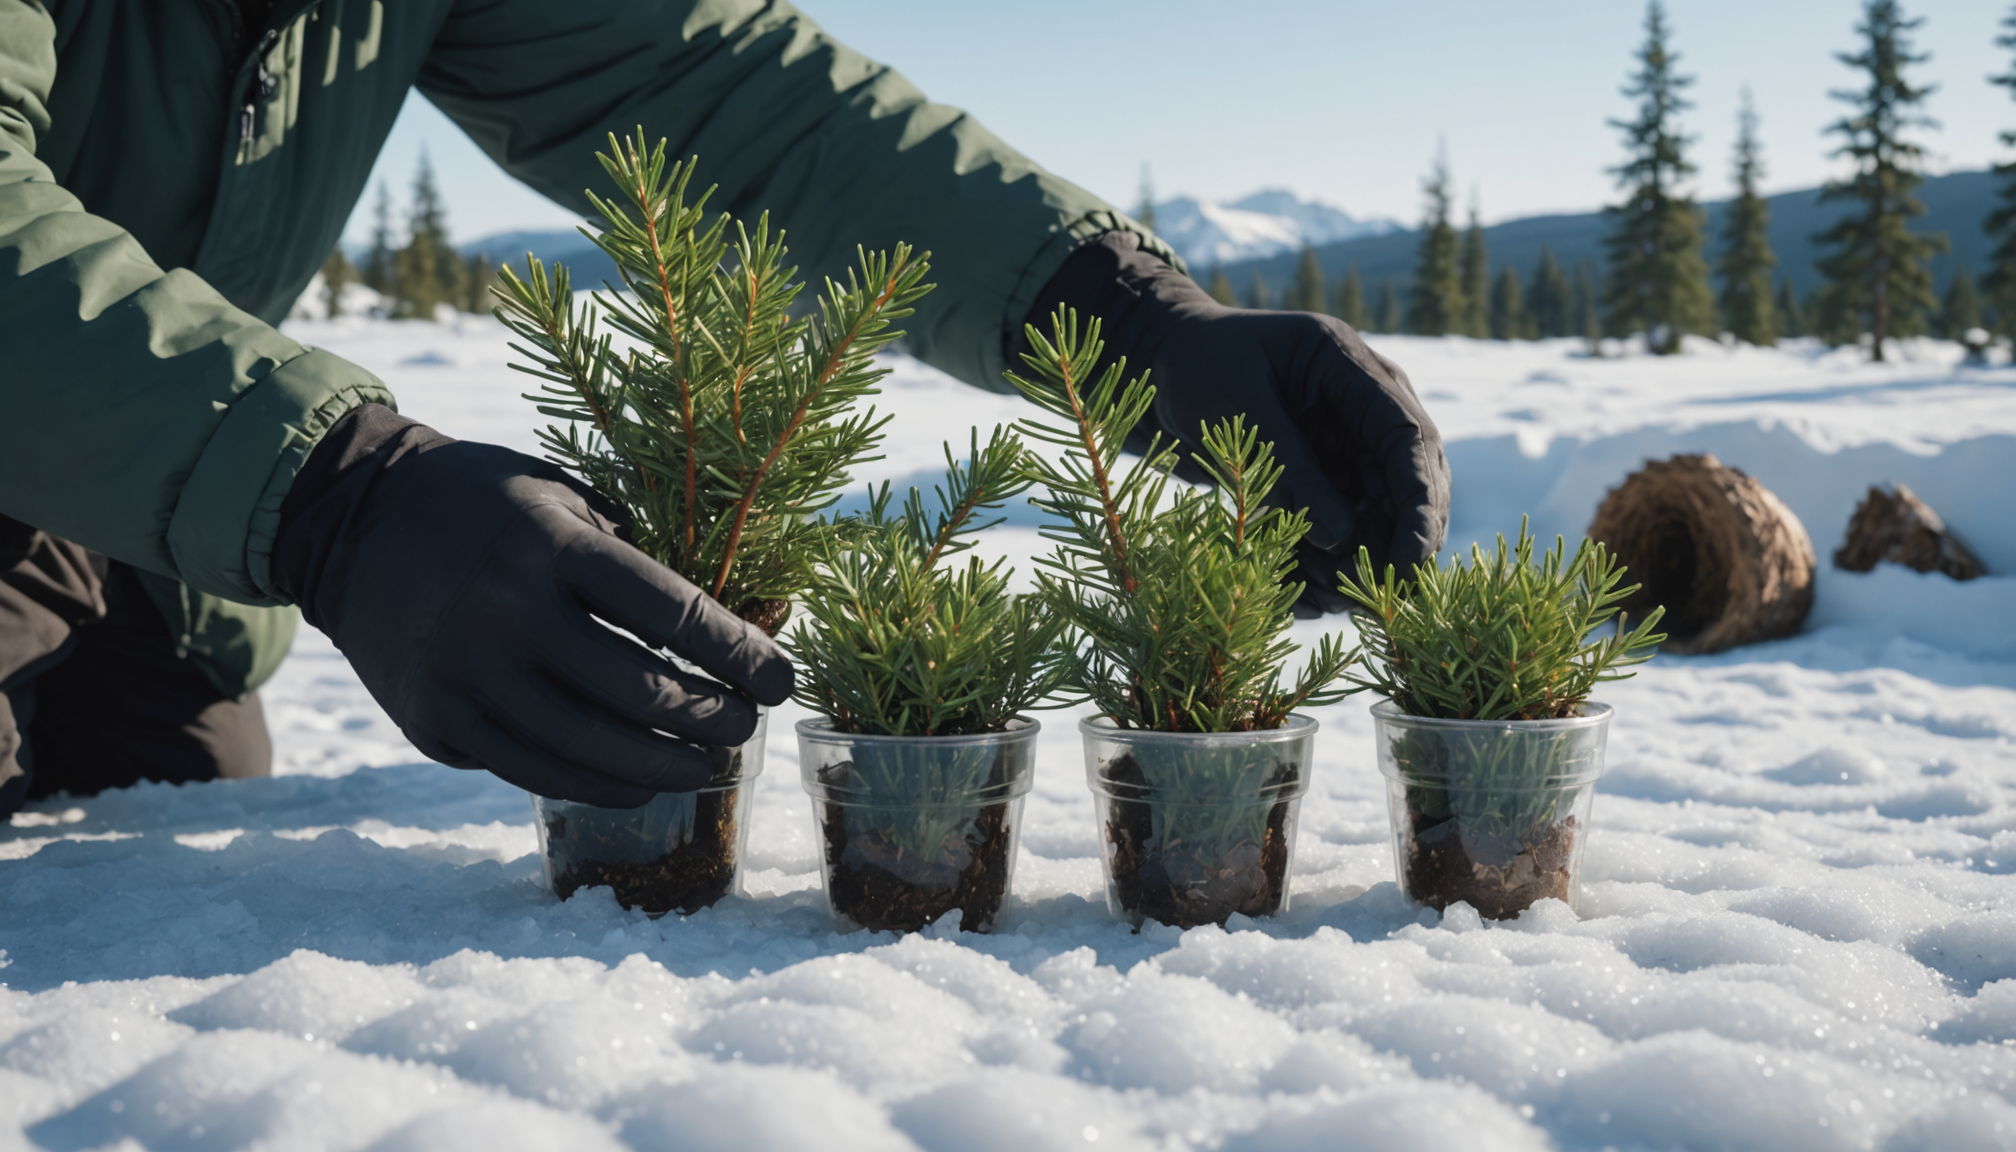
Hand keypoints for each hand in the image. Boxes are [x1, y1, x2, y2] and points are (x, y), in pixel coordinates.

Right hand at [272, 405, 791, 805]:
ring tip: (709, 766)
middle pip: (638, 691)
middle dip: (712, 718)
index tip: (781, 679)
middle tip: (748, 727)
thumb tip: (732, 630)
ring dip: (666, 766)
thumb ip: (634, 558)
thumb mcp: (563, 498)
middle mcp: (505, 612)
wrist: (349, 523)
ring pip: (589, 747)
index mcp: (550, 544)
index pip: (671, 612)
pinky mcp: (435, 722)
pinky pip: (535, 771)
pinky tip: (642, 782)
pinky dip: (600, 784)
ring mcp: (465, 674)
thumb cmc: (486, 504)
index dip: (739, 653)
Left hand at [1021, 233, 1449, 613]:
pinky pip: (1338, 530)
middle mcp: (1361, 410)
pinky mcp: (1320, 481)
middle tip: (1378, 598)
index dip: (1421, 504)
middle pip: (1406, 486)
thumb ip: (1292, 466)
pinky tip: (1303, 595)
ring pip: (1375, 517)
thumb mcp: (1241, 407)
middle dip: (1395, 545)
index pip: (1411, 440)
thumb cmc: (1197, 365)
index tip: (1412, 560)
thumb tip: (1341, 536)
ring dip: (1356, 562)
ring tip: (1321, 595)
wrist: (1162, 367)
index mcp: (1351, 369)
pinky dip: (1323, 566)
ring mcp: (1343, 447)